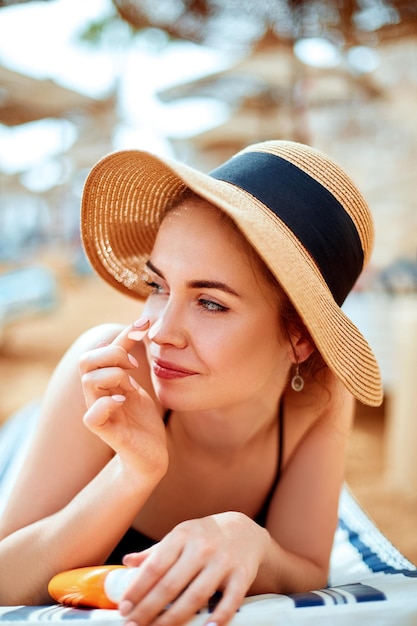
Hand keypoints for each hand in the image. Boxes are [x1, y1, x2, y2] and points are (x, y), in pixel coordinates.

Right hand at [79, 318, 167, 480]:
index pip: (101, 349)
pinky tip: (125, 400)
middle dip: (113, 355)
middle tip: (135, 366)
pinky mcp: (103, 430)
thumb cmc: (143, 419)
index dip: (122, 334)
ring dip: (114, 375)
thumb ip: (130, 363)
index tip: (145, 323)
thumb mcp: (139, 384)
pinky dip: (108, 402)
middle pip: (86, 361)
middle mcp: (95, 394)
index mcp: (102, 381)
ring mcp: (97, 411)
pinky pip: (92, 413)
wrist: (150, 454)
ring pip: (88, 381)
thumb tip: (130, 330)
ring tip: (132, 384)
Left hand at [118, 512, 268, 625]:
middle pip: (171, 584)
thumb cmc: (206, 536)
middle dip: (149, 609)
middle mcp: (201, 547)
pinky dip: (219, 617)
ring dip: (173, 619)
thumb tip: (127, 562)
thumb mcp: (181, 535)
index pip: (155, 565)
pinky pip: (230, 600)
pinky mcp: (242, 575)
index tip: (124, 607)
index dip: (138, 588)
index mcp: (182, 535)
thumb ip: (156, 551)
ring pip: (196, 596)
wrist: (245, 530)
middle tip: (133, 625)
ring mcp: (222, 561)